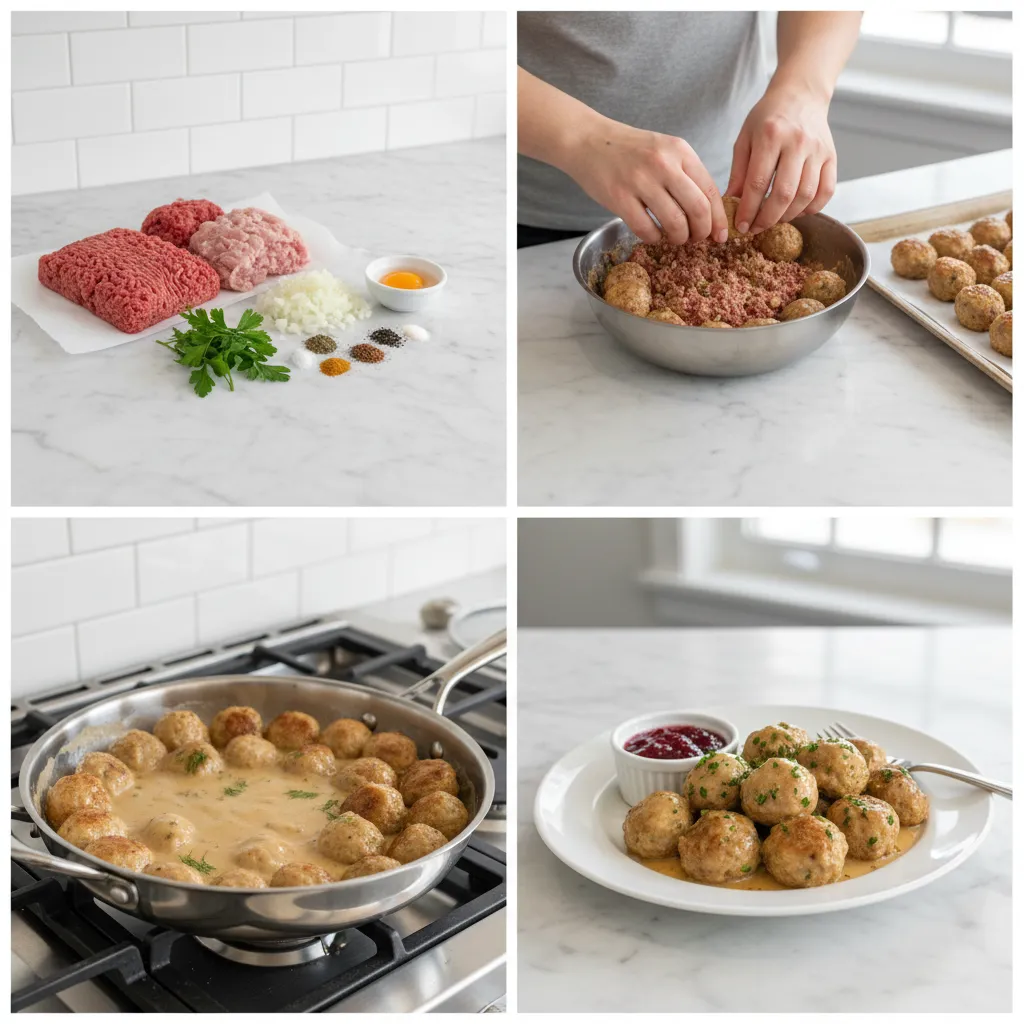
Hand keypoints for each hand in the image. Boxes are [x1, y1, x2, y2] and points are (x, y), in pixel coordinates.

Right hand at [561, 118, 728, 244]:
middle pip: (697, 209)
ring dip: (679, 238)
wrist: (588, 140)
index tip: (720, 235)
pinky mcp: (619, 198)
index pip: (710, 190)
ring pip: (674, 223)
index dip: (719, 218)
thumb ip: (685, 174)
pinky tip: (652, 234)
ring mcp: (640, 181)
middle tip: (697, 239)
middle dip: (702, 232)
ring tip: (675, 238)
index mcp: (680, 150)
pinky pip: (646, 230)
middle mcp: (663, 164)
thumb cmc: (629, 150)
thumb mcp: (663, 150)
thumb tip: (707, 212)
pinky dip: (653, 238)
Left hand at [726, 80, 836, 234]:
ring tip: (774, 220)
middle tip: (756, 228)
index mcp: (771, 136)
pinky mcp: (832, 156)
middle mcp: (798, 142)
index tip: (741, 226)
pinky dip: (812, 208)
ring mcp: (818, 150)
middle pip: (784, 193)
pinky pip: (826, 191)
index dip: (748, 210)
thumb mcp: (745, 139)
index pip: (758, 183)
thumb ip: (738, 172)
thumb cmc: (768, 118)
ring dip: (788, 216)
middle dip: (767, 219)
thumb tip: (729, 204)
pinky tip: (797, 211)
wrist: (800, 94)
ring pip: (806, 196)